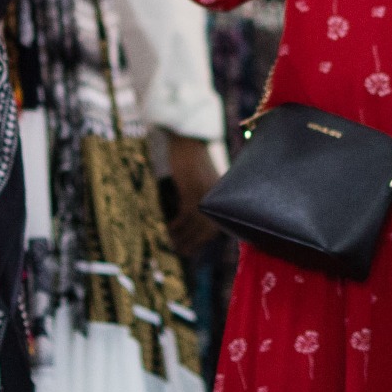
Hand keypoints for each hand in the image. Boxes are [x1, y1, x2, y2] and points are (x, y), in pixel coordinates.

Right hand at [166, 137, 219, 255]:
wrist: (187, 138)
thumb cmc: (192, 157)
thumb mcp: (201, 178)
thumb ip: (203, 194)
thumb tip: (195, 214)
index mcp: (221, 195)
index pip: (217, 224)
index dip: (205, 240)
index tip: (193, 250)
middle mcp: (216, 196)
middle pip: (208, 228)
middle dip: (195, 243)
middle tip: (182, 253)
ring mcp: (205, 192)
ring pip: (197, 224)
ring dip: (185, 237)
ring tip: (174, 245)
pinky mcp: (192, 187)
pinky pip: (187, 213)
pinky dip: (179, 224)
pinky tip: (171, 228)